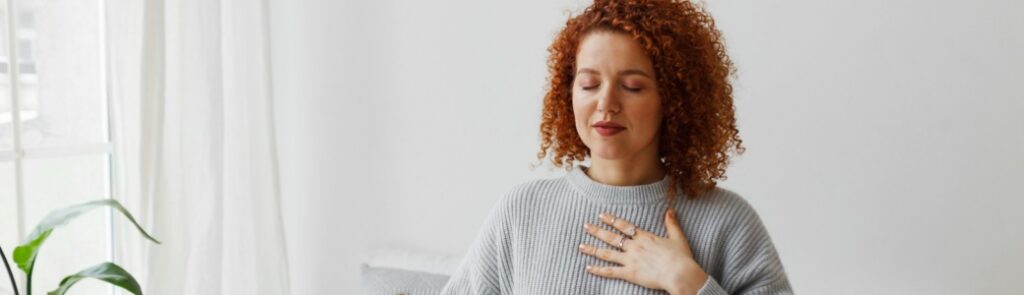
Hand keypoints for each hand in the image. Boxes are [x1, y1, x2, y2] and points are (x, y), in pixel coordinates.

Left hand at [579, 208, 707, 294]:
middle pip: (612, 237)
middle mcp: (634, 246)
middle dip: (597, 231)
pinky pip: (610, 271)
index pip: (624, 226)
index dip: (612, 220)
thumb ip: (671, 224)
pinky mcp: (630, 273)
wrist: (680, 273)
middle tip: (586, 226)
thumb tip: (671, 210)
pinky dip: (598, 270)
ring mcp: (630, 260)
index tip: (601, 215)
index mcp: (645, 237)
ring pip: (607, 253)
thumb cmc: (681, 257)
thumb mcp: (678, 237)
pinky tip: (588, 267)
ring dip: (593, 249)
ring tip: (581, 245)